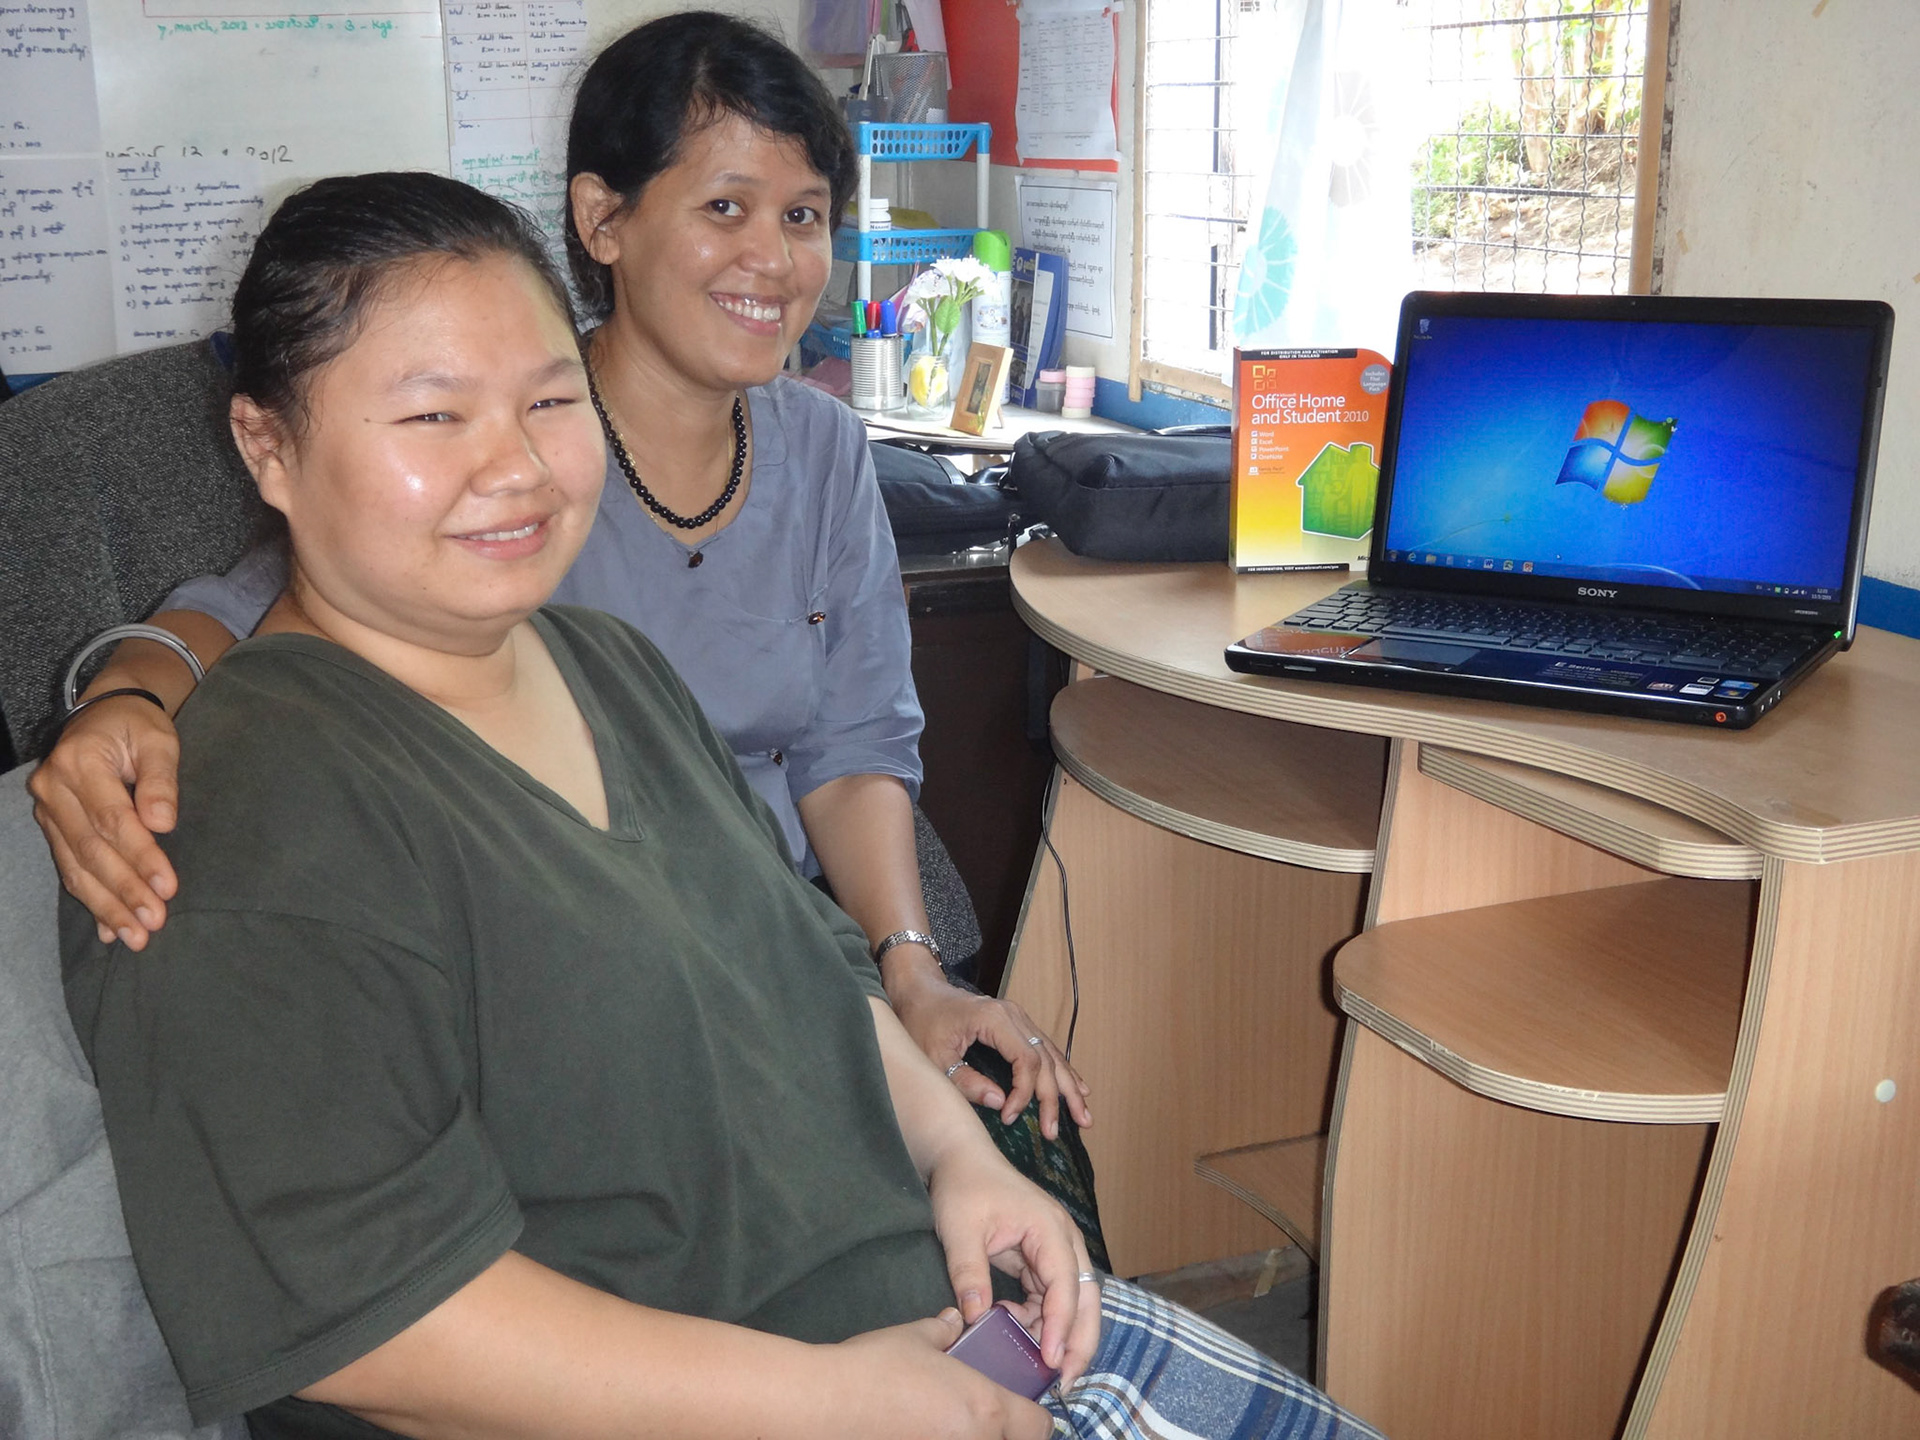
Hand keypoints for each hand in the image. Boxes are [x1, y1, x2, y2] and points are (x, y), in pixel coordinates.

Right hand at [29, 693, 181, 948]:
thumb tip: (162, 824)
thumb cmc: (137, 726)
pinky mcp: (52, 825)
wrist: (104, 712)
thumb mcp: (159, 739)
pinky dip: (91, 900)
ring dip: (106, 906)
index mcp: (80, 762)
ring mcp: (48, 810)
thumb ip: (160, 780)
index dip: (140, 857)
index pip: (113, 821)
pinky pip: (69, 868)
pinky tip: (108, 930)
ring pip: (75, 867)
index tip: (168, 888)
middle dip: (124, 891)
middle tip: (154, 924)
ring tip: (136, 937)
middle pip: (91, 850)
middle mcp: (53, 788)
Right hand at [833, 1311, 1054, 1439]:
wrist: (826, 1405)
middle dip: (1007, 1431)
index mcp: (986, 1408)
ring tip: (950, 1422)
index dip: (1035, 1415)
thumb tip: (953, 1321)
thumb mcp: (916, 1337)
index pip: (1039, 1426)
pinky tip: (922, 1429)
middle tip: (983, 1413)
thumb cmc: (877, 1367)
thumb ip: (943, 1330)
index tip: (1022, 1405)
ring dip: (974, 1436)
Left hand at [891, 974, 1091, 1138]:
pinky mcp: (1018, 1024)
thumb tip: (1001, 1103)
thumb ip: (966, 1081)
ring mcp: (1019, 1018)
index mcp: (995, 1020)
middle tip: (1053, 1132)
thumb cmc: (922, 1022)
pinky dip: (1063, 1071)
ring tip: (1084, 1117)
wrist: (920, 991)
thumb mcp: (934, 1056)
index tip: (1010, 1118)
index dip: (1023, 1094)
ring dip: (1069, 1087)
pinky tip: (1079, 1089)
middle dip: (1054, 1099)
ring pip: (1052, 1055)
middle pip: (1045, 1060)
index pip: (1026, 1061)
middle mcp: (1014, 1015)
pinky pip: (1046, 1049)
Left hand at [927, 1144, 1101, 1385]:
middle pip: (1086, 1297)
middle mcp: (1062, 1240)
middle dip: (1080, 1340)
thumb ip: (969, 1273)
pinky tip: (1019, 1334)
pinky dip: (1042, 1320)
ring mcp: (1055, 1249)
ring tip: (1041, 1369)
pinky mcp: (1042, 1258)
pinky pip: (1052, 1297)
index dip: (1061, 1326)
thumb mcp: (960, 1229)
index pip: (1066, 1285)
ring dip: (1061, 1334)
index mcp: (1049, 1228)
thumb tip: (977, 1319)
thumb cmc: (963, 1187)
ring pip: (1073, 1302)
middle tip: (1065, 1381)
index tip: (1051, 1361)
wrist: (960, 1159)